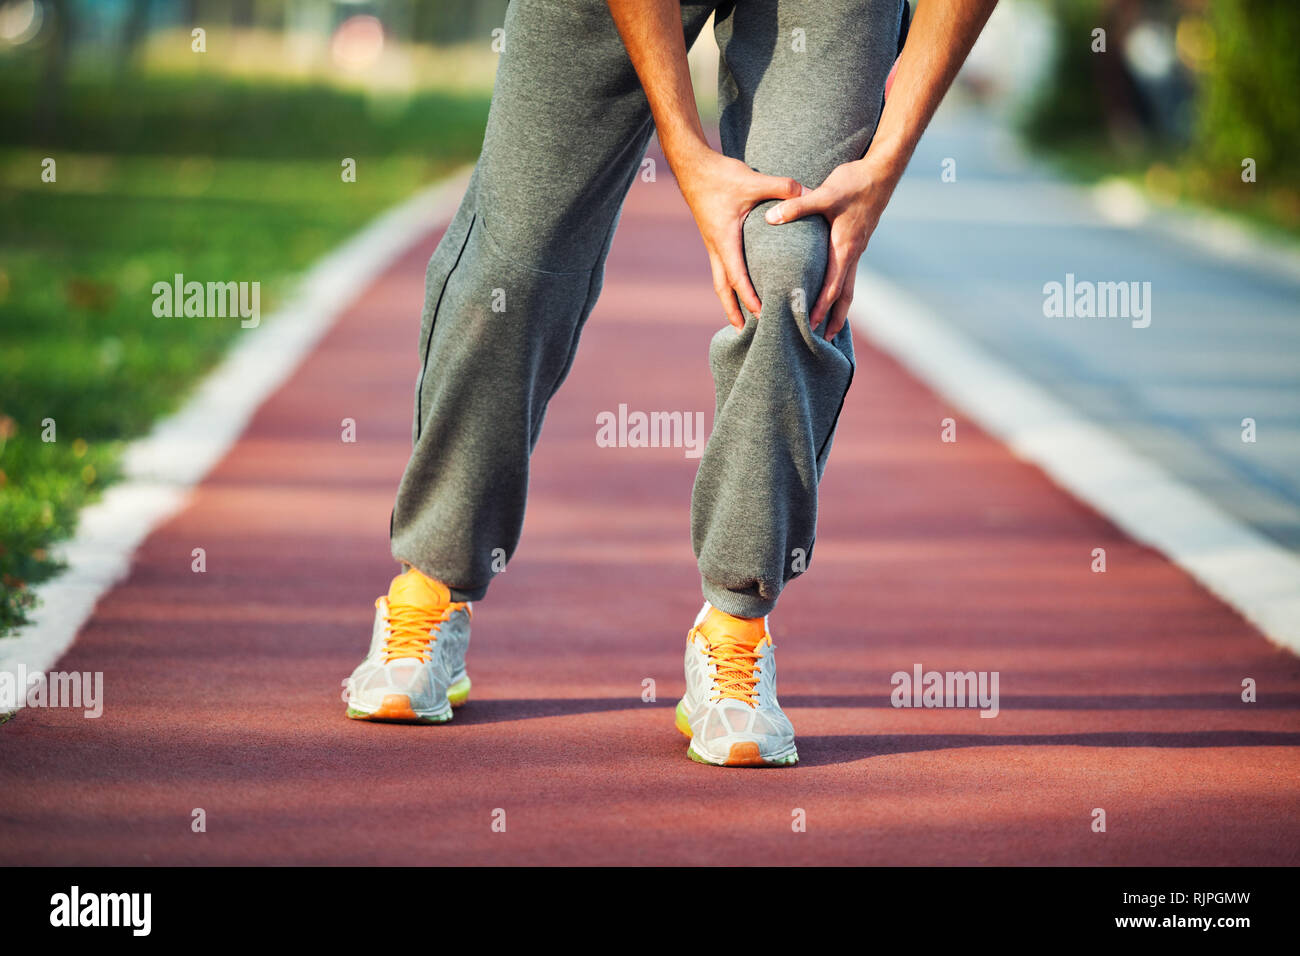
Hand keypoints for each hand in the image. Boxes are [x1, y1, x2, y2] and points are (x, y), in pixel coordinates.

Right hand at [674, 145, 804, 329]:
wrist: (692, 166)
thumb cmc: (720, 175)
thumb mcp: (753, 180)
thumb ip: (782, 188)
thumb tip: (807, 193)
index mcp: (725, 241)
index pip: (737, 277)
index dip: (749, 298)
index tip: (762, 314)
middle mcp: (716, 247)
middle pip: (723, 288)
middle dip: (733, 311)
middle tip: (743, 331)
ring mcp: (713, 243)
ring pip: (720, 279)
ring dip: (729, 300)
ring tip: (741, 317)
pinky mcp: (714, 236)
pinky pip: (722, 267)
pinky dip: (731, 282)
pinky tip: (741, 284)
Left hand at [764, 157, 900, 340]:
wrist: (881, 171)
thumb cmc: (854, 183)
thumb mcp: (825, 193)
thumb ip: (797, 207)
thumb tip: (770, 217)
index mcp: (845, 247)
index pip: (833, 285)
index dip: (822, 306)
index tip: (810, 325)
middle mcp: (853, 253)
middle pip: (845, 294)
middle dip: (835, 317)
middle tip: (825, 339)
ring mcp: (856, 249)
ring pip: (848, 285)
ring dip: (839, 306)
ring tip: (830, 326)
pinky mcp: (855, 242)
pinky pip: (848, 272)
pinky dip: (840, 287)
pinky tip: (831, 291)